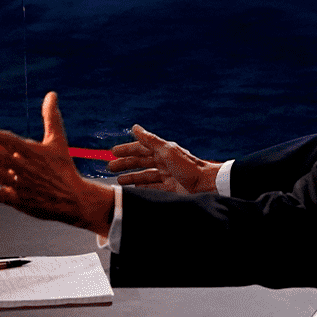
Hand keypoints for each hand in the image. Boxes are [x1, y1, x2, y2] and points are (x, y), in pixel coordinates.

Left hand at [0, 91, 114, 237]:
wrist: (74, 199)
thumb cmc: (63, 168)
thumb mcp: (58, 141)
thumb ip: (51, 118)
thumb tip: (51, 94)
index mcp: (34, 153)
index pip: (11, 142)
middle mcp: (27, 169)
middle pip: (1, 158)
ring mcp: (23, 186)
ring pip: (0, 177)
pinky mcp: (21, 202)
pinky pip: (4, 197)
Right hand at [106, 124, 220, 193]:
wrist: (206, 184)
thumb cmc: (188, 166)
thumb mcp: (166, 150)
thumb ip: (150, 140)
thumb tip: (135, 127)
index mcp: (162, 151)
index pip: (140, 149)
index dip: (126, 150)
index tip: (113, 152)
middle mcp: (164, 162)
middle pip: (140, 163)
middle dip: (125, 164)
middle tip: (110, 167)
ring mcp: (167, 176)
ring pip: (145, 176)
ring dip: (131, 177)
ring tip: (119, 181)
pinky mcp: (170, 188)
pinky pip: (152, 188)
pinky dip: (142, 188)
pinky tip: (134, 189)